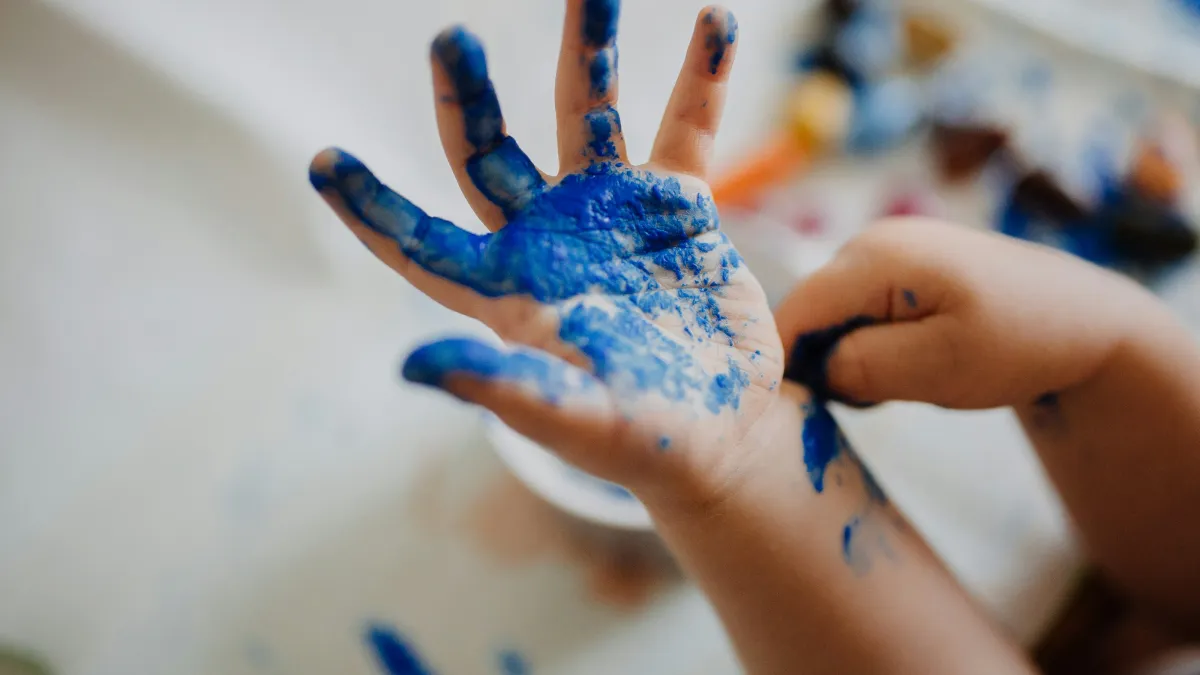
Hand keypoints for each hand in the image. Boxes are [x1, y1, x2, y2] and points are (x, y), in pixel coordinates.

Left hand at [309, 1, 781, 503]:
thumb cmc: (643, 441)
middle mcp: (548, 237)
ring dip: (588, 51)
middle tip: (451, 39)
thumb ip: (503, 386)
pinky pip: (684, 129)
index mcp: (507, 290)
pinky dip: (700, 79)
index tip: (323, 161)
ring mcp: (611, 212)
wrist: (724, 428)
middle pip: (490, 152)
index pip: (421, 242)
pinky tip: (713, 20)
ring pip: (586, 114)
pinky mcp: (675, 205)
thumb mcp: (573, 418)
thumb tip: (409, 366)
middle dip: (470, 97)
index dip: (372, 206)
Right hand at [776, 217, 1156, 408]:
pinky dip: (869, 345)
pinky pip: (857, 312)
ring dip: (850, 357)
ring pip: (832, 316)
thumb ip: (861, 367)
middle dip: (825, 362)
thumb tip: (813, 369)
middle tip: (875, 399)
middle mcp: (870, 241)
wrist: (1084, 319)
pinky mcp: (898, 267)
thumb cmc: (1018, 343)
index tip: (809, 409)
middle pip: (809, 313)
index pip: (793, 312)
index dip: (786, 364)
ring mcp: (885, 250)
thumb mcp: (938, 368)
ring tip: (902, 382)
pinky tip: (910, 363)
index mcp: (876, 257)